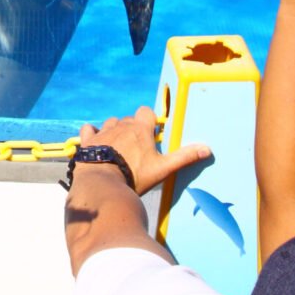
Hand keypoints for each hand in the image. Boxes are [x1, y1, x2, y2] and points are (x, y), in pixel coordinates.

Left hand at [76, 106, 209, 195]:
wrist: (102, 183)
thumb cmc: (134, 175)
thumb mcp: (162, 168)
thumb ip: (183, 157)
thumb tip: (207, 148)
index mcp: (140, 129)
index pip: (146, 111)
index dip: (149, 120)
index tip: (151, 133)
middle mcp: (121, 125)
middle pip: (129, 119)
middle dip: (134, 128)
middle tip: (138, 148)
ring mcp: (103, 132)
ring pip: (111, 123)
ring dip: (115, 131)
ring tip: (119, 147)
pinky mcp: (88, 141)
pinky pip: (89, 130)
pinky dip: (93, 134)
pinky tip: (96, 142)